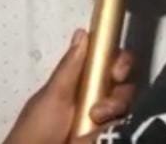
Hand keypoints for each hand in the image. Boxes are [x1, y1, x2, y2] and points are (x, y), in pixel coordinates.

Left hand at [3, 29, 135, 143]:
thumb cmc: (37, 130)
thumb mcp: (52, 97)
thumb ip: (70, 67)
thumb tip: (83, 31)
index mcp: (81, 83)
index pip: (109, 63)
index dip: (119, 62)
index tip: (117, 71)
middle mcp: (96, 99)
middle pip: (125, 84)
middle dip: (122, 89)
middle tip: (108, 99)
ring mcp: (105, 121)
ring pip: (128, 104)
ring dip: (117, 107)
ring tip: (97, 120)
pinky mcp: (112, 135)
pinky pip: (128, 124)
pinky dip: (123, 124)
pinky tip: (105, 129)